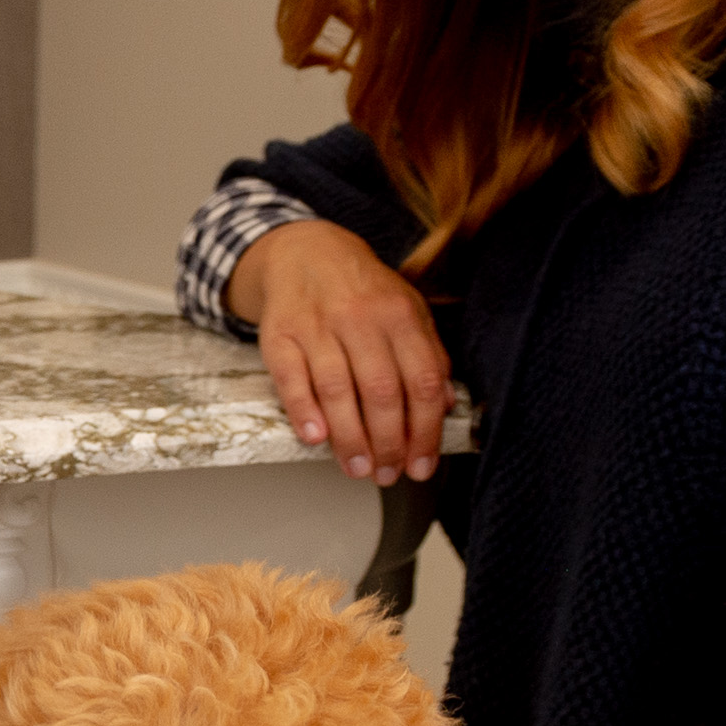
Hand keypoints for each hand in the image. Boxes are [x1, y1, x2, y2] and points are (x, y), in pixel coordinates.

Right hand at [226, 216, 448, 485]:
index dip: (425, 430)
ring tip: (358, 468)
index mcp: (399, 314)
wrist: (304, 253)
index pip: (422, 381)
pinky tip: (317, 438)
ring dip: (350, 438)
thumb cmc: (360, 290)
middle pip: (381, 391)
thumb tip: (446, 403)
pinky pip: (292, 378)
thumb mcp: (406, 309)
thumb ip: (428, 353)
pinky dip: (304, 411)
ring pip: (338, 390)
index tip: (422, 463)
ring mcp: (317, 326)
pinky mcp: (280, 335)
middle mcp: (360, 318)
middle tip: (389, 473)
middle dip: (389, 443)